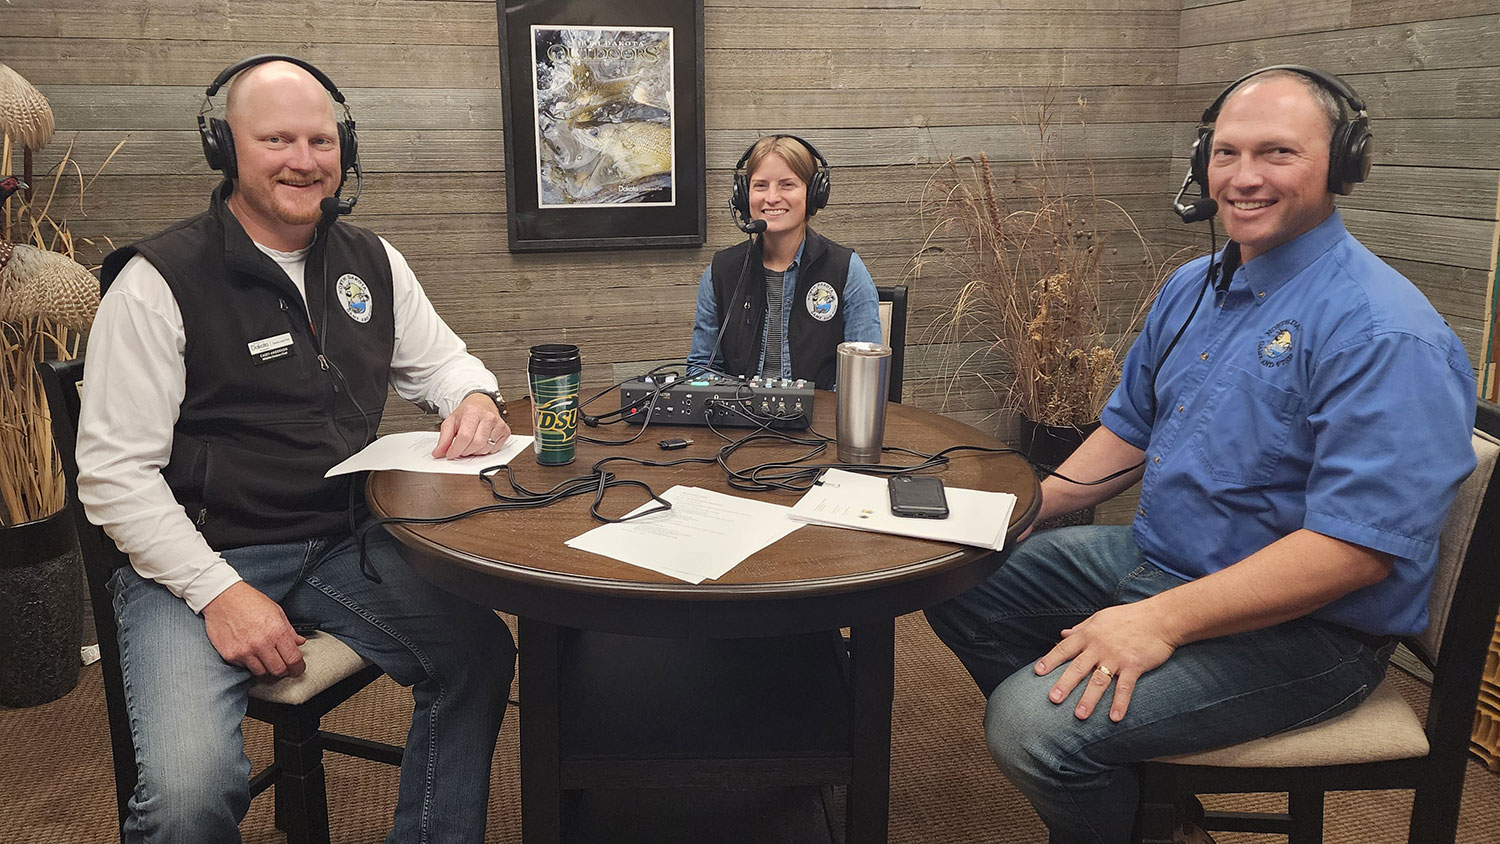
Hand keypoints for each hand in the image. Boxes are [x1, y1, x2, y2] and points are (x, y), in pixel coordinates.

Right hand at [201, 582, 306, 677]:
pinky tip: (249, 651)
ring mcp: (245, 651)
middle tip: (284, 665)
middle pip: (279, 670)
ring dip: (266, 667)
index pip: (293, 659)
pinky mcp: (231, 655)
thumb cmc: (250, 601)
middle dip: (284, 670)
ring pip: (262, 672)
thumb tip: (300, 642)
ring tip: (264, 656)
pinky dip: (249, 663)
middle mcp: (261, 643)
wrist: (222, 597)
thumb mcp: (276, 611)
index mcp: (277, 631)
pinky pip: (245, 667)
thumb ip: (289, 630)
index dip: (298, 668)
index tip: (298, 669)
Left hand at [434, 392, 510, 457]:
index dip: (456, 449)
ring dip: (475, 452)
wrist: (482, 403)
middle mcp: (488, 417)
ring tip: (470, 444)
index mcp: (473, 412)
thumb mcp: (451, 421)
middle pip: (476, 444)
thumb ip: (444, 438)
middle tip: (461, 449)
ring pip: (486, 448)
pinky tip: (481, 442)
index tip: (451, 454)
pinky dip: (486, 450)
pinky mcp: (505, 431)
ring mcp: (499, 424)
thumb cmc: (467, 412)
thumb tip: (438, 453)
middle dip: (466, 451)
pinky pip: (494, 449)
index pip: (465, 437)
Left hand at [1033, 600, 1178, 721]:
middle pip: (1078, 668)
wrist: (1160, 617)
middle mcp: (1099, 646)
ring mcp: (1117, 657)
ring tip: (1079, 715)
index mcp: (1089, 634)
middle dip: (1064, 684)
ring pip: (1099, 681)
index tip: (1038, 673)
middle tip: (1053, 700)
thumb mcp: (1100, 617)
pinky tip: (1114, 718)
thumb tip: (1063, 634)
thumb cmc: (1128, 616)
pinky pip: (1125, 687)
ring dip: (1089, 699)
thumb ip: (1081, 628)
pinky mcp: (1134, 666)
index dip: (1050, 660)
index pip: (1065, 648)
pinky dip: (1119, 703)